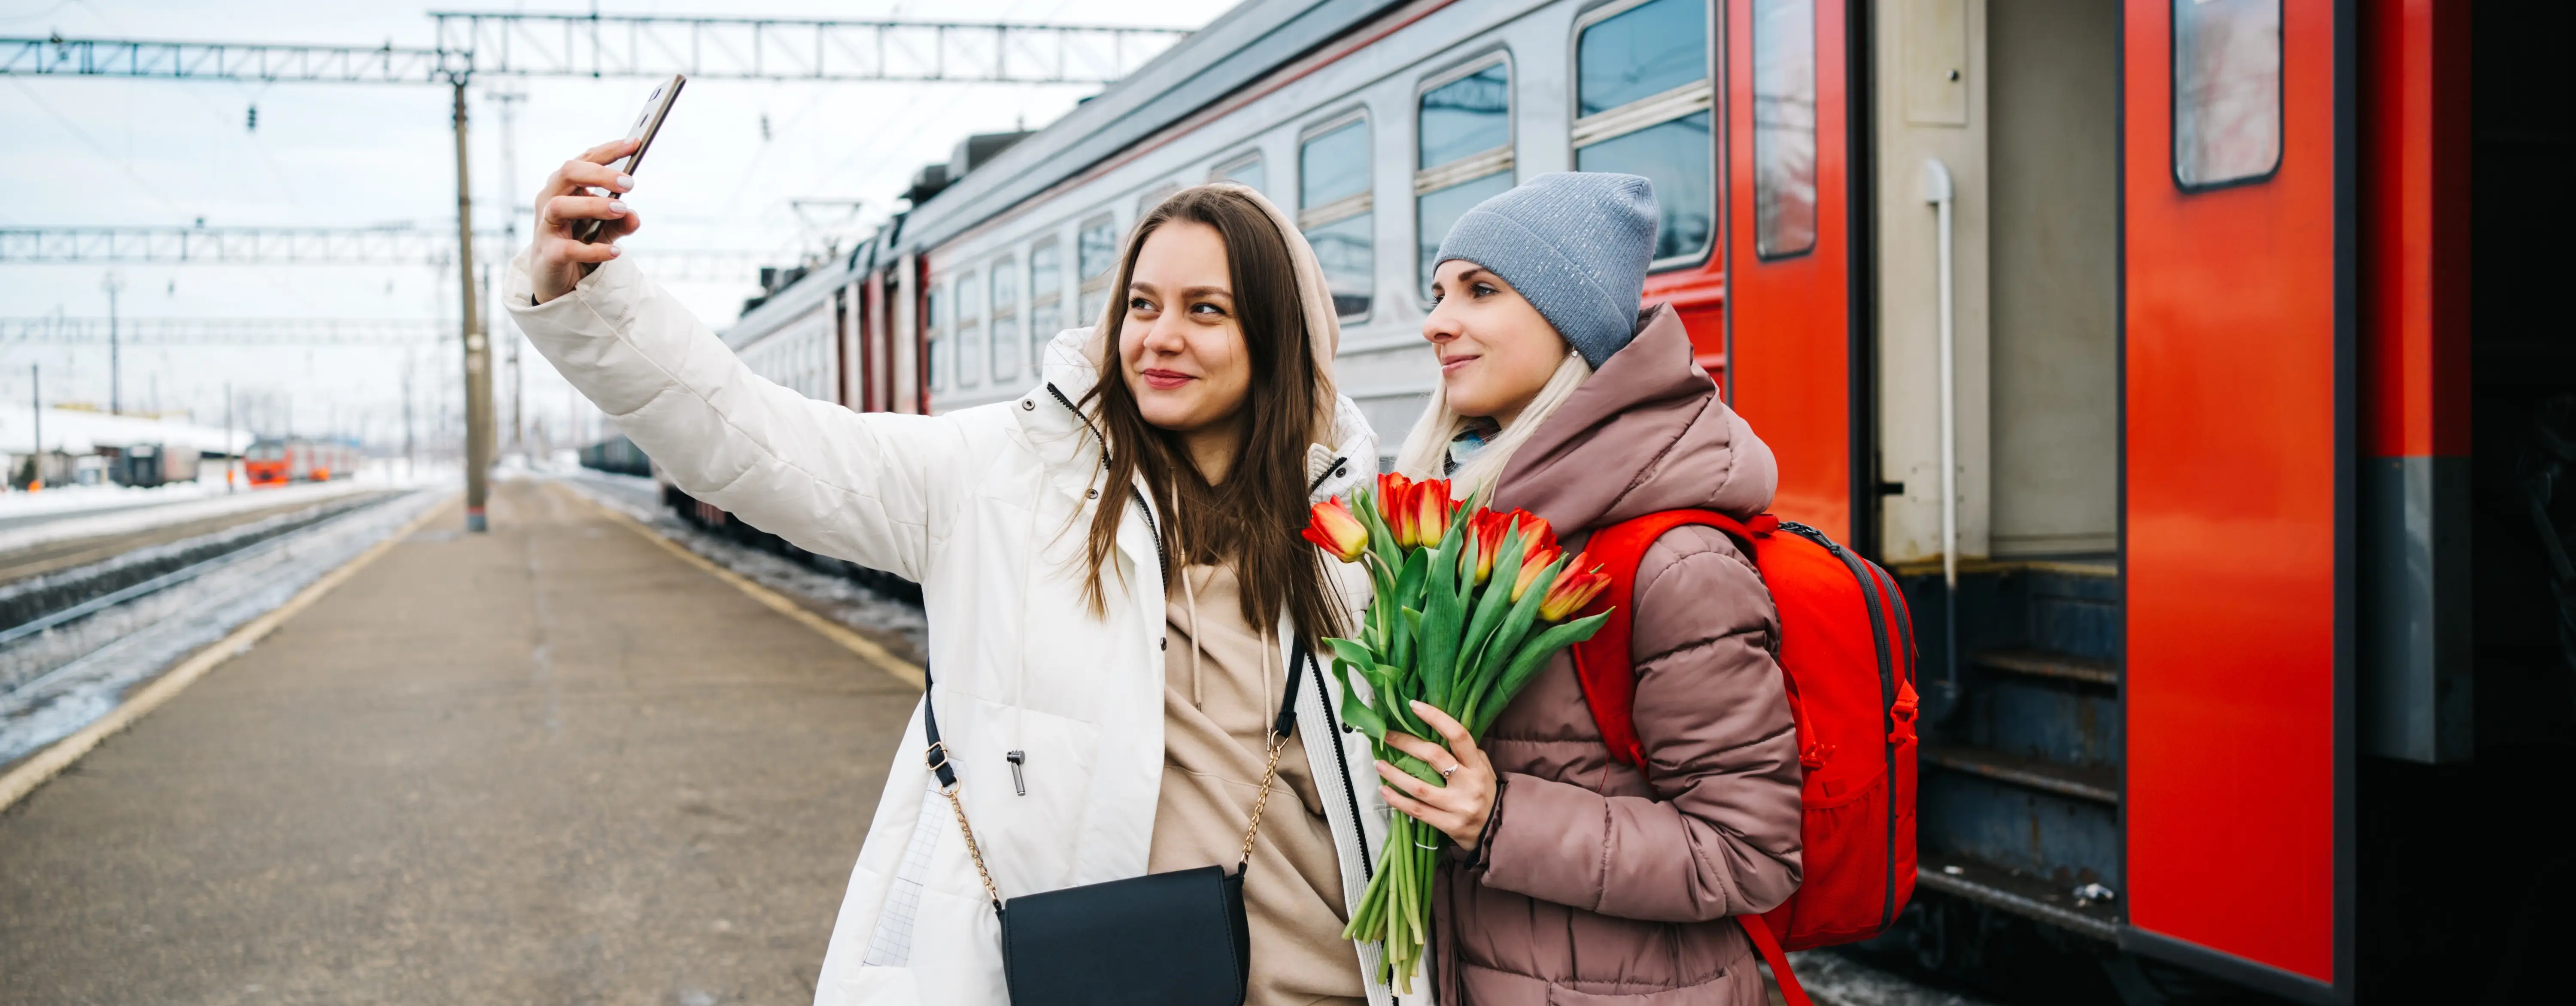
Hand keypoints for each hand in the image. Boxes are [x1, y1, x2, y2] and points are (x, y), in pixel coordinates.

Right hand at [529, 137, 643, 303]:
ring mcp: (546, 226)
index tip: (635, 143)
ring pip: (560, 206)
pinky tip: (615, 251)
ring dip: (593, 205)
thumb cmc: (577, 241)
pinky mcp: (548, 253)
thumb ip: (621, 222)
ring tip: (621, 209)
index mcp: (565, 186)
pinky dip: (593, 249)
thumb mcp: (604, 229)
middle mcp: (550, 199)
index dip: (609, 150)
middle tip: (630, 183)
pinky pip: (568, 248)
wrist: (554, 277)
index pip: (585, 160)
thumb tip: (634, 217)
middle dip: (599, 174)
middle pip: (567, 173)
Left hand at [1376, 701, 1497, 850]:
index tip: (1414, 706)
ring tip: (1378, 764)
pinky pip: (1417, 811)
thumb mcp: (1483, 769)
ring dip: (1395, 775)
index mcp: (1477, 766)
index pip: (1458, 735)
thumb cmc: (1485, 793)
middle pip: (1434, 757)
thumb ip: (1466, 752)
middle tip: (1386, 735)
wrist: (1497, 831)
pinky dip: (1398, 800)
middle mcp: (1469, 784)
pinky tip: (1384, 790)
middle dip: (1407, 743)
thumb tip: (1439, 730)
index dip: (1436, 717)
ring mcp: (1458, 806)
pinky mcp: (1448, 825)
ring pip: (1420, 787)